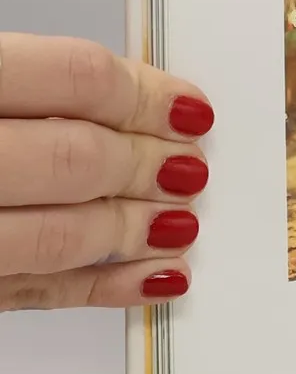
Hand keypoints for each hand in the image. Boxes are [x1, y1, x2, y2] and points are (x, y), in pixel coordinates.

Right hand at [0, 34, 210, 309]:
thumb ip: (27, 80)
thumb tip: (130, 93)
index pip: (74, 78)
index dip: (144, 93)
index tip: (187, 107)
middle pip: (74, 158)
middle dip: (147, 164)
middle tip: (190, 165)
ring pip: (55, 235)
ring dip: (133, 229)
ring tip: (179, 220)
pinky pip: (28, 295)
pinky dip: (101, 289)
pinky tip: (153, 278)